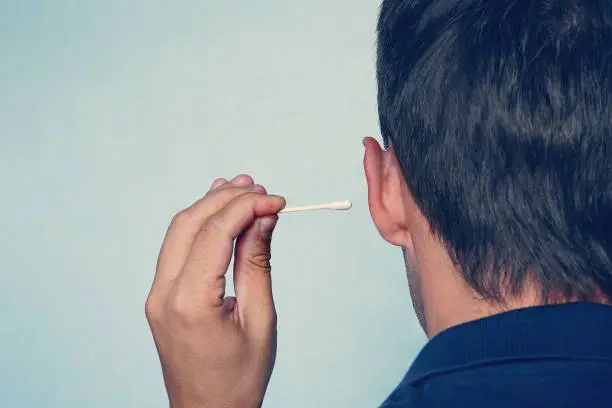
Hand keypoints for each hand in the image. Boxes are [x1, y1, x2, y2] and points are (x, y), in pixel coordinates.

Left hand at [145, 174, 285, 407]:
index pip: (215, 233)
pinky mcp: (159, 296)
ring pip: (178, 230)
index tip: (277, 201)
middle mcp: (163, 294)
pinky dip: (199, 225)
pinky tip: (218, 213)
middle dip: (226, 198)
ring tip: (243, 190)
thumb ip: (257, 264)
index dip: (247, 208)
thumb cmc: (239, 378)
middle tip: (261, 188)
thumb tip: (264, 220)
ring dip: (210, 206)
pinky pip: (176, 248)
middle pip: (190, 223)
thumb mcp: (259, 320)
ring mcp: (156, 295)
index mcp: (190, 303)